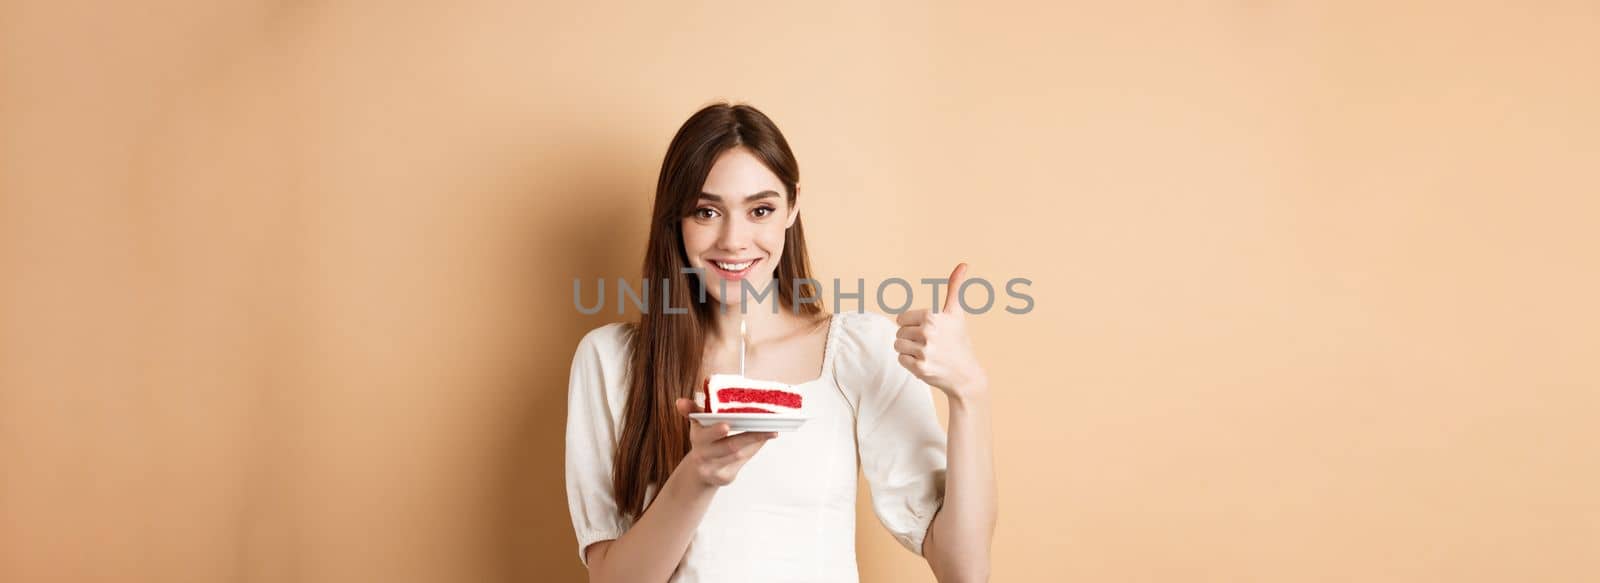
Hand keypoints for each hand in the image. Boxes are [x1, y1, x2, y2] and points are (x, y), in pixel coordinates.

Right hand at [675, 397, 777, 486]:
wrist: (700, 472)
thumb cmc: (704, 443)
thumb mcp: (696, 426)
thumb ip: (691, 411)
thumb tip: (680, 402)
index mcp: (697, 438)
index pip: (704, 434)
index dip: (714, 431)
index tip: (725, 426)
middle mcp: (703, 455)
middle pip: (729, 447)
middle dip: (749, 437)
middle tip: (767, 429)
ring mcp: (714, 469)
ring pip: (739, 455)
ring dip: (757, 442)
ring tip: (771, 431)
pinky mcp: (725, 477)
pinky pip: (743, 463)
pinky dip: (754, 450)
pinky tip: (764, 440)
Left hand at [894, 262, 989, 400]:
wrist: (966, 374)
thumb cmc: (959, 341)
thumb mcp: (956, 313)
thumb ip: (954, 287)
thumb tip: (963, 264)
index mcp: (933, 316)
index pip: (901, 318)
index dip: (912, 325)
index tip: (928, 331)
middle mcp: (928, 333)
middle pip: (899, 333)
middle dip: (910, 338)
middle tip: (930, 344)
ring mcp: (924, 351)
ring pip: (898, 346)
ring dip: (909, 350)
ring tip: (926, 353)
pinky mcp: (920, 368)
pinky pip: (901, 360)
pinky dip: (910, 363)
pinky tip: (925, 363)